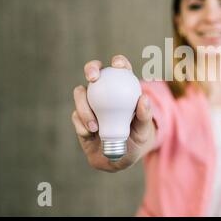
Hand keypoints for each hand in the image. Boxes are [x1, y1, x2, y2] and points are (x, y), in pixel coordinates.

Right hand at [71, 55, 155, 171]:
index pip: (120, 69)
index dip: (118, 61)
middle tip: (93, 78)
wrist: (120, 158)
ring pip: (80, 94)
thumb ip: (145, 115)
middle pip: (94, 72)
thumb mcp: (143, 130)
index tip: (118, 65)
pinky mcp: (79, 118)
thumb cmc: (136, 140)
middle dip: (91, 69)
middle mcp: (104, 93)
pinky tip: (90, 134)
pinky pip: (75, 116)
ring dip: (84, 107)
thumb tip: (144, 98)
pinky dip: (81, 124)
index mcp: (122, 89)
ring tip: (94, 126)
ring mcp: (90, 104)